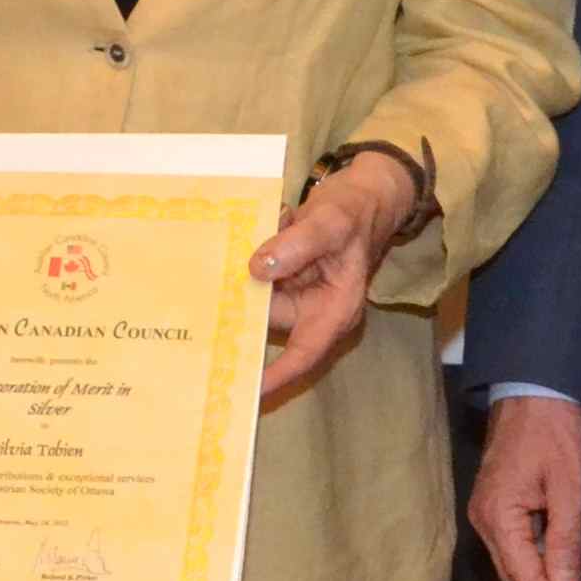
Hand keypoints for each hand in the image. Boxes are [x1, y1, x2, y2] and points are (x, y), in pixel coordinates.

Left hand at [248, 155, 414, 405]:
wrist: (363, 192)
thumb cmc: (355, 212)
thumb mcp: (330, 224)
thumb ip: (297, 245)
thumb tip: (258, 269)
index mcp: (334, 310)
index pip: (303, 353)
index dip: (275, 375)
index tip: (245, 388)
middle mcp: (314, 309)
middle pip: (268, 320)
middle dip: (245, 302)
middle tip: (217, 283)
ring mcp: (298, 293)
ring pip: (258, 295)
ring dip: (253, 266)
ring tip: (268, 231)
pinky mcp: (285, 276)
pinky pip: (259, 276)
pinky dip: (257, 253)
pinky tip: (271, 224)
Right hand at [466, 395, 580, 580]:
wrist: (533, 386)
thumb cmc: (554, 429)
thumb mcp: (570, 483)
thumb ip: (566, 537)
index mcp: (498, 518)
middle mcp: (486, 524)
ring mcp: (491, 517)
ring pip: (519, 572)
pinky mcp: (502, 509)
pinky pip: (521, 553)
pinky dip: (545, 574)